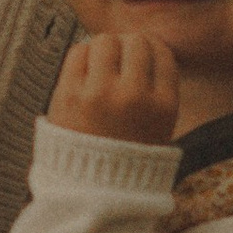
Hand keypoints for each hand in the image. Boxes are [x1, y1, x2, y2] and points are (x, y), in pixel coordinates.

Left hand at [48, 30, 179, 145]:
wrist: (92, 192)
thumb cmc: (127, 158)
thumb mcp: (161, 128)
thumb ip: (159, 89)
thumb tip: (148, 44)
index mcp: (163, 105)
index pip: (162, 53)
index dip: (151, 48)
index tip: (142, 53)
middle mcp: (134, 95)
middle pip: (135, 42)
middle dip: (128, 46)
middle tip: (119, 59)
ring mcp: (100, 93)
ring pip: (105, 41)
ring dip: (104, 48)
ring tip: (101, 64)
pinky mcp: (69, 94)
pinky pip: (77, 52)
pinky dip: (82, 56)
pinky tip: (84, 71)